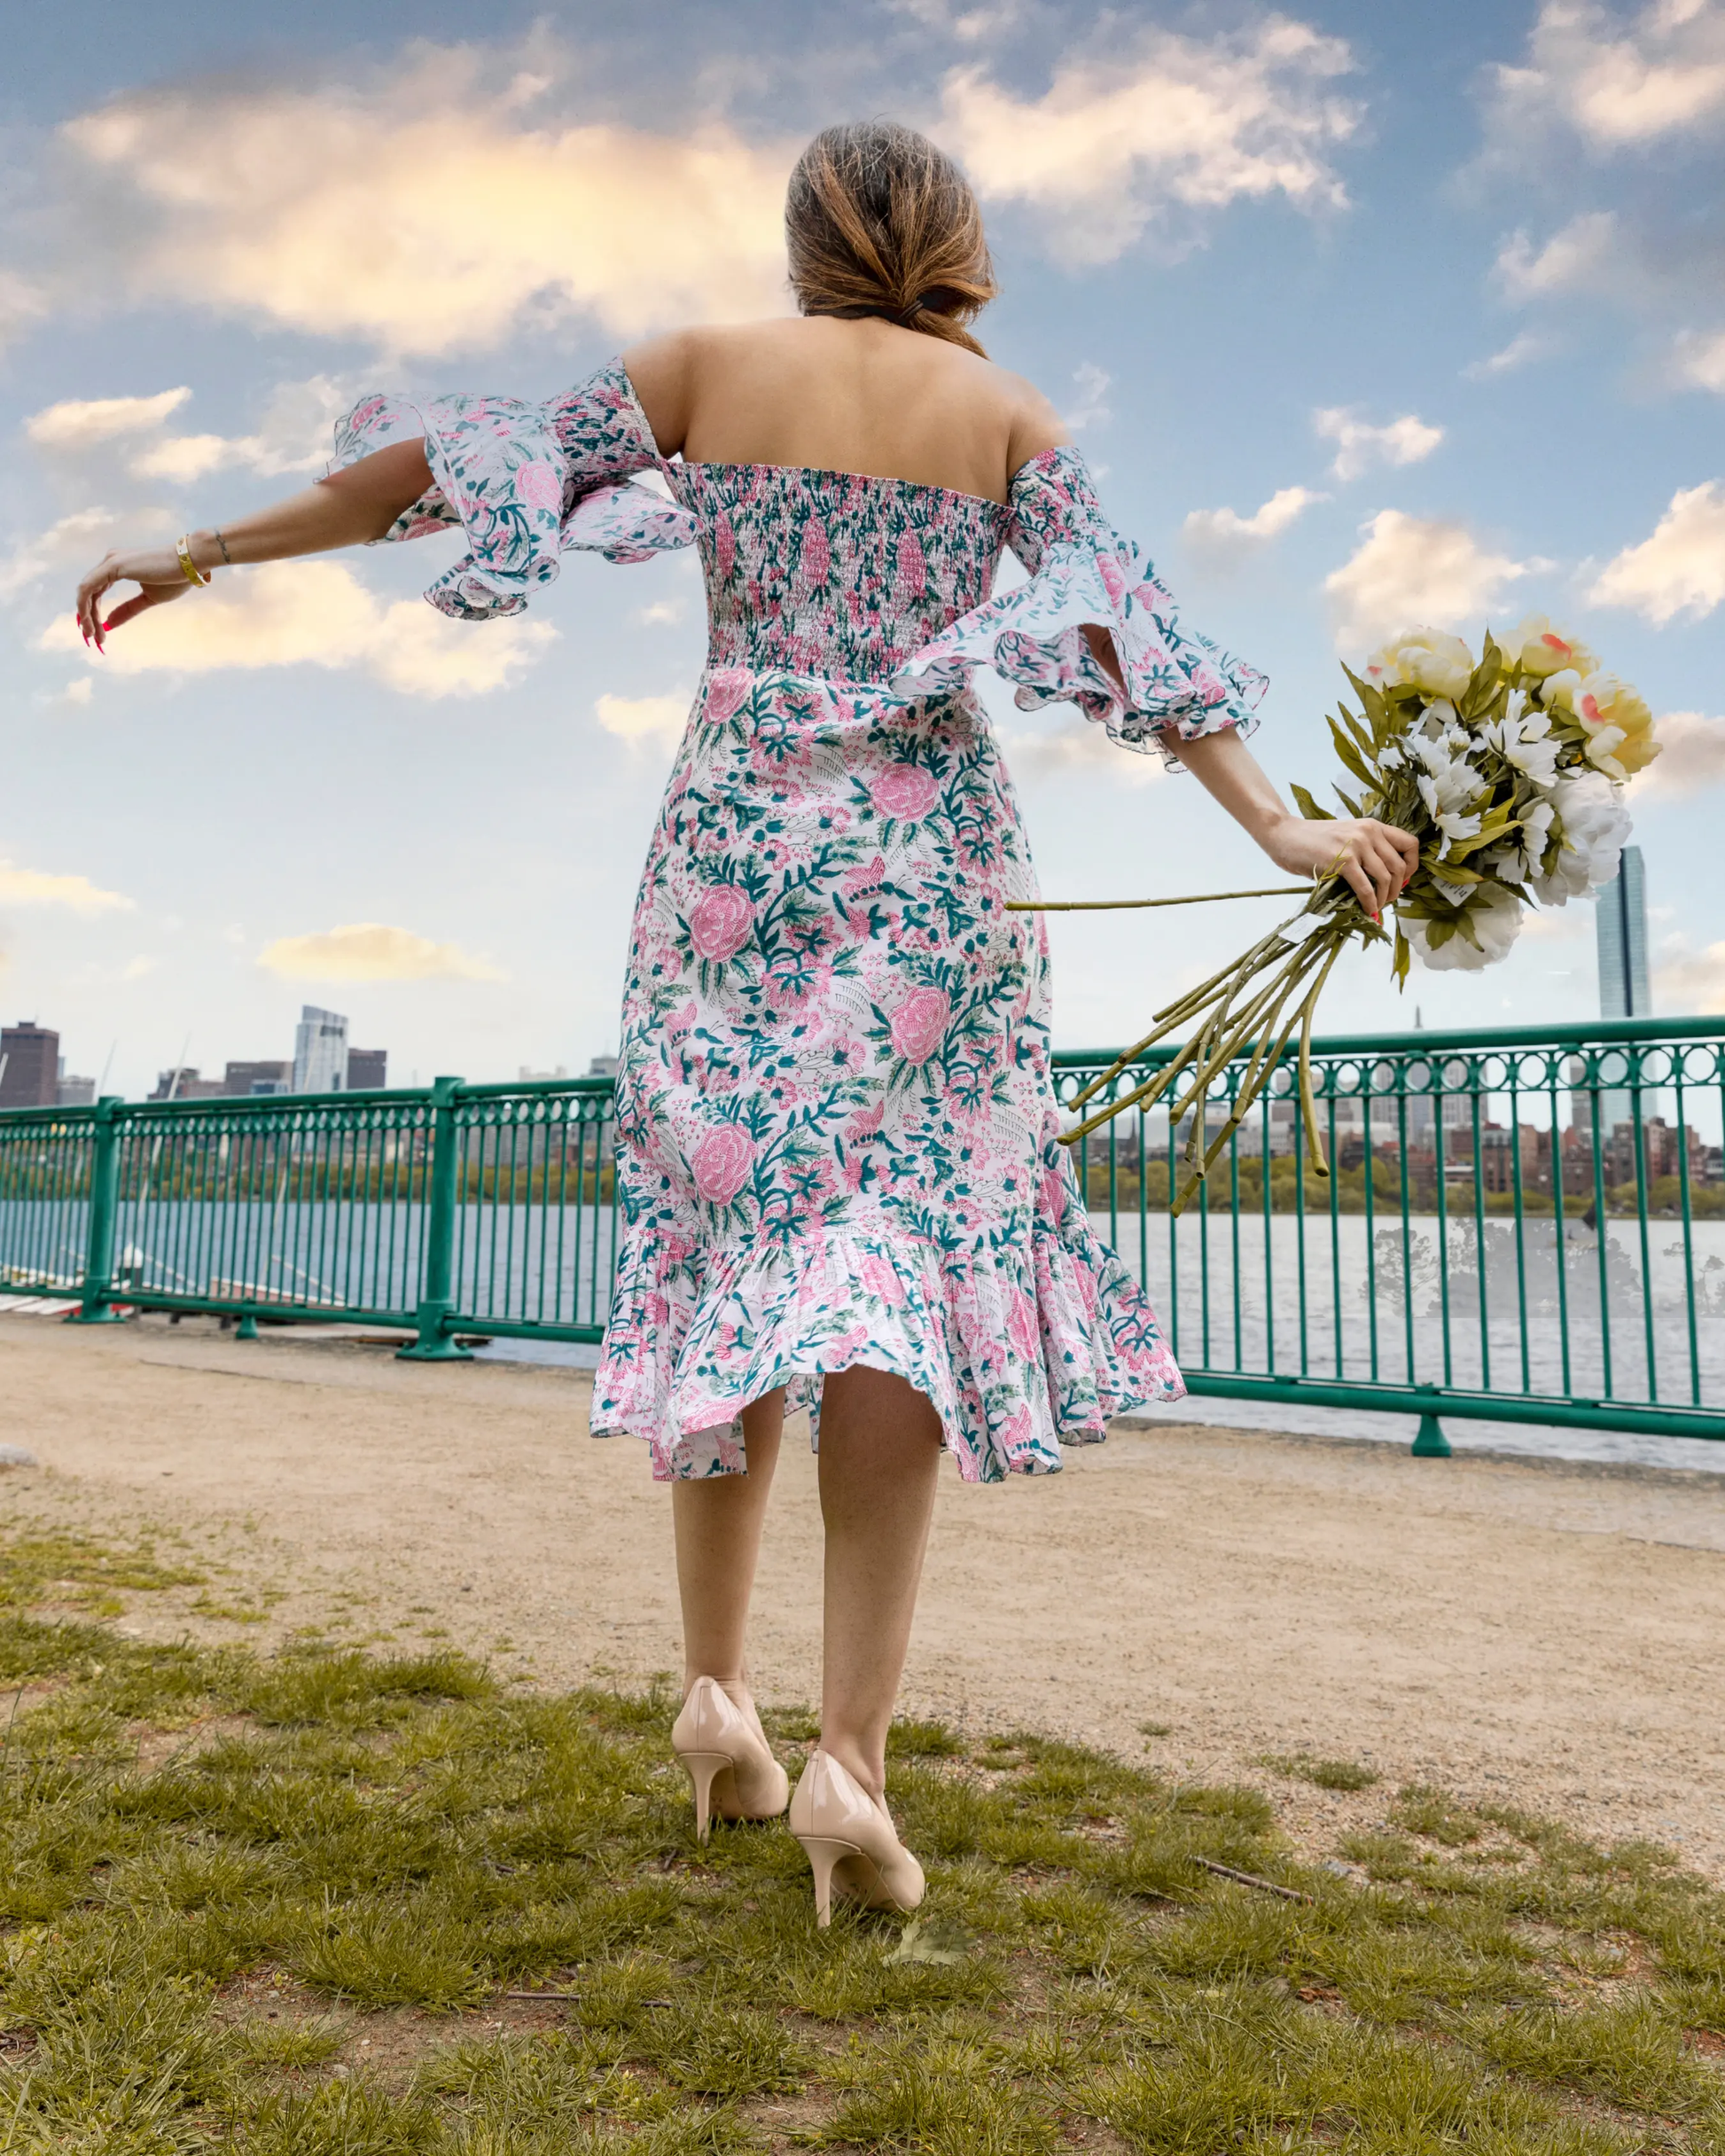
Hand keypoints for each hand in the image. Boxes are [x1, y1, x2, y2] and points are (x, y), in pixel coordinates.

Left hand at [75, 545, 196, 652]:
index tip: (97, 632)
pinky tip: (88, 622)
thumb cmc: (174, 579)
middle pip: (90, 593)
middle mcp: (110, 561)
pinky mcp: (112, 565)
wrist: (189, 564)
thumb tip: (110, 623)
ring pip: (86, 592)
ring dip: (85, 615)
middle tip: (93, 639)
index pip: (97, 591)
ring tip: (91, 635)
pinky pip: (88, 588)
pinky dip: (85, 606)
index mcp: (118, 567)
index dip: (93, 612)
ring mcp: (110, 562)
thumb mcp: (148, 599)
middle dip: (88, 617)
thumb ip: (128, 610)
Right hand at [1263, 813, 1418, 919]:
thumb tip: (1385, 882)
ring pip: (1386, 878)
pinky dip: (1369, 903)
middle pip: (1400, 866)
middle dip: (1396, 889)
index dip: (1412, 866)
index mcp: (1373, 826)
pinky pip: (1365, 888)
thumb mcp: (1347, 839)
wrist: (1285, 836)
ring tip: (1375, 908)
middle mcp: (1369, 832)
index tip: (1401, 880)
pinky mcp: (1343, 861)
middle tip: (1385, 901)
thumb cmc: (1312, 841)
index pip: (1410, 844)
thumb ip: (1367, 852)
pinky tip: (1366, 911)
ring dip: (1383, 899)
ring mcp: (1357, 845)